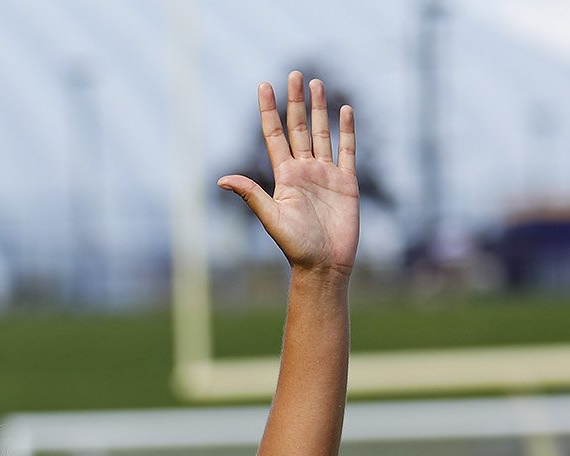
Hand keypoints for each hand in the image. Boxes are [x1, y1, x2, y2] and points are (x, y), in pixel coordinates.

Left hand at [218, 73, 358, 276]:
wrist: (324, 266)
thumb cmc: (296, 247)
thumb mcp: (271, 217)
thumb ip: (251, 194)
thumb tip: (222, 179)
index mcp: (284, 176)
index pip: (274, 135)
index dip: (269, 110)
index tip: (263, 85)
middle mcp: (304, 170)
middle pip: (298, 127)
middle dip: (295, 101)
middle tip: (294, 74)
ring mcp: (326, 174)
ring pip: (321, 133)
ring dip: (319, 109)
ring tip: (316, 84)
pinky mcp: (347, 182)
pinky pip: (348, 150)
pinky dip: (347, 130)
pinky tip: (344, 110)